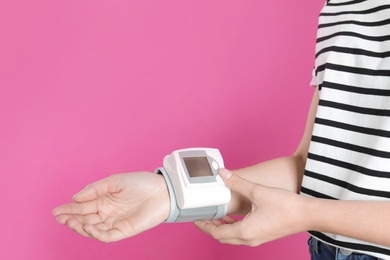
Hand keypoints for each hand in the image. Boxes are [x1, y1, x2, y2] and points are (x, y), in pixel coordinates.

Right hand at [52, 171, 169, 242]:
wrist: (162, 190)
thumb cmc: (141, 182)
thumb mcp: (115, 181)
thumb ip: (95, 189)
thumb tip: (75, 197)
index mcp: (104, 200)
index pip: (83, 207)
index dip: (69, 209)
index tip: (55, 211)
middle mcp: (108, 213)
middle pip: (85, 219)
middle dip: (71, 219)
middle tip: (60, 218)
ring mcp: (115, 222)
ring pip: (93, 229)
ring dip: (80, 227)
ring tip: (70, 222)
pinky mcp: (125, 231)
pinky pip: (107, 236)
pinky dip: (96, 233)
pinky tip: (88, 226)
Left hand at [194, 169, 308, 245]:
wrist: (307, 215)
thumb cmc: (285, 206)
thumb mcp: (258, 191)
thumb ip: (237, 183)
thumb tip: (222, 173)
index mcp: (244, 231)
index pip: (216, 233)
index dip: (204, 226)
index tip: (196, 219)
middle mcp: (249, 239)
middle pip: (222, 237)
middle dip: (210, 227)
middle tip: (203, 216)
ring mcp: (257, 239)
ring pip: (232, 238)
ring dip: (221, 228)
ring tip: (216, 215)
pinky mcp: (263, 236)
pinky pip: (242, 235)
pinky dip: (232, 228)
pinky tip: (234, 217)